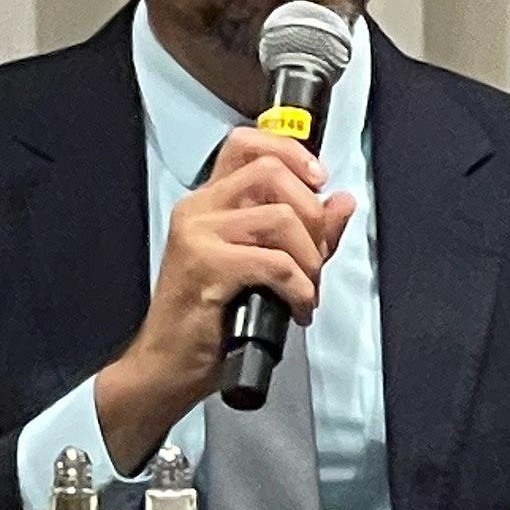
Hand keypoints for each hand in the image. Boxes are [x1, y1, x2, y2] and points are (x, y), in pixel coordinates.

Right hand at [95, 125, 355, 471]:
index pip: (247, 144)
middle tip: (315, 255)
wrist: (167, 366)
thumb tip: (342, 201)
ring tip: (305, 289)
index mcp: (209, 203)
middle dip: (311, 214)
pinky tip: (296, 308)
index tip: (318, 180)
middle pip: (271, 171)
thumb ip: (305, 231)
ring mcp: (198, 235)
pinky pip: (275, 262)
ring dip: (309, 258)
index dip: (291, 151)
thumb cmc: (209, 322)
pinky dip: (299, 287)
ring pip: (280, 217)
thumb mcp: (265, 268)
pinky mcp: (205, 266)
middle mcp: (199, 210)